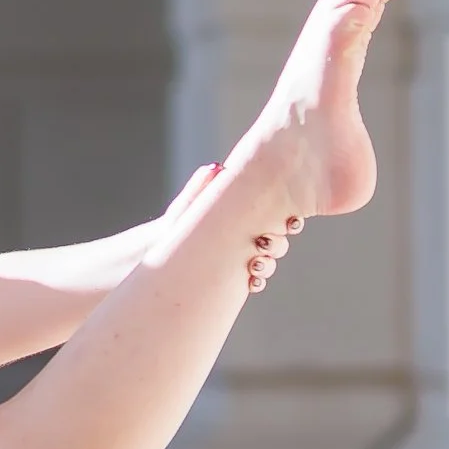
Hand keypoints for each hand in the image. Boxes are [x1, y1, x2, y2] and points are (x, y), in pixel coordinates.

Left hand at [171, 160, 298, 293]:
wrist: (161, 251)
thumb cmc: (177, 223)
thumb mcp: (188, 205)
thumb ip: (201, 187)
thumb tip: (215, 167)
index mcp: (246, 216)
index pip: (277, 215)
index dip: (288, 219)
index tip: (288, 222)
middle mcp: (249, 237)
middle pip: (278, 241)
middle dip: (277, 243)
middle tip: (263, 242)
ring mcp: (244, 257)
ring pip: (268, 262)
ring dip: (267, 264)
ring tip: (254, 264)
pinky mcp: (236, 277)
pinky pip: (256, 281)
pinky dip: (257, 282)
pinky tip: (252, 281)